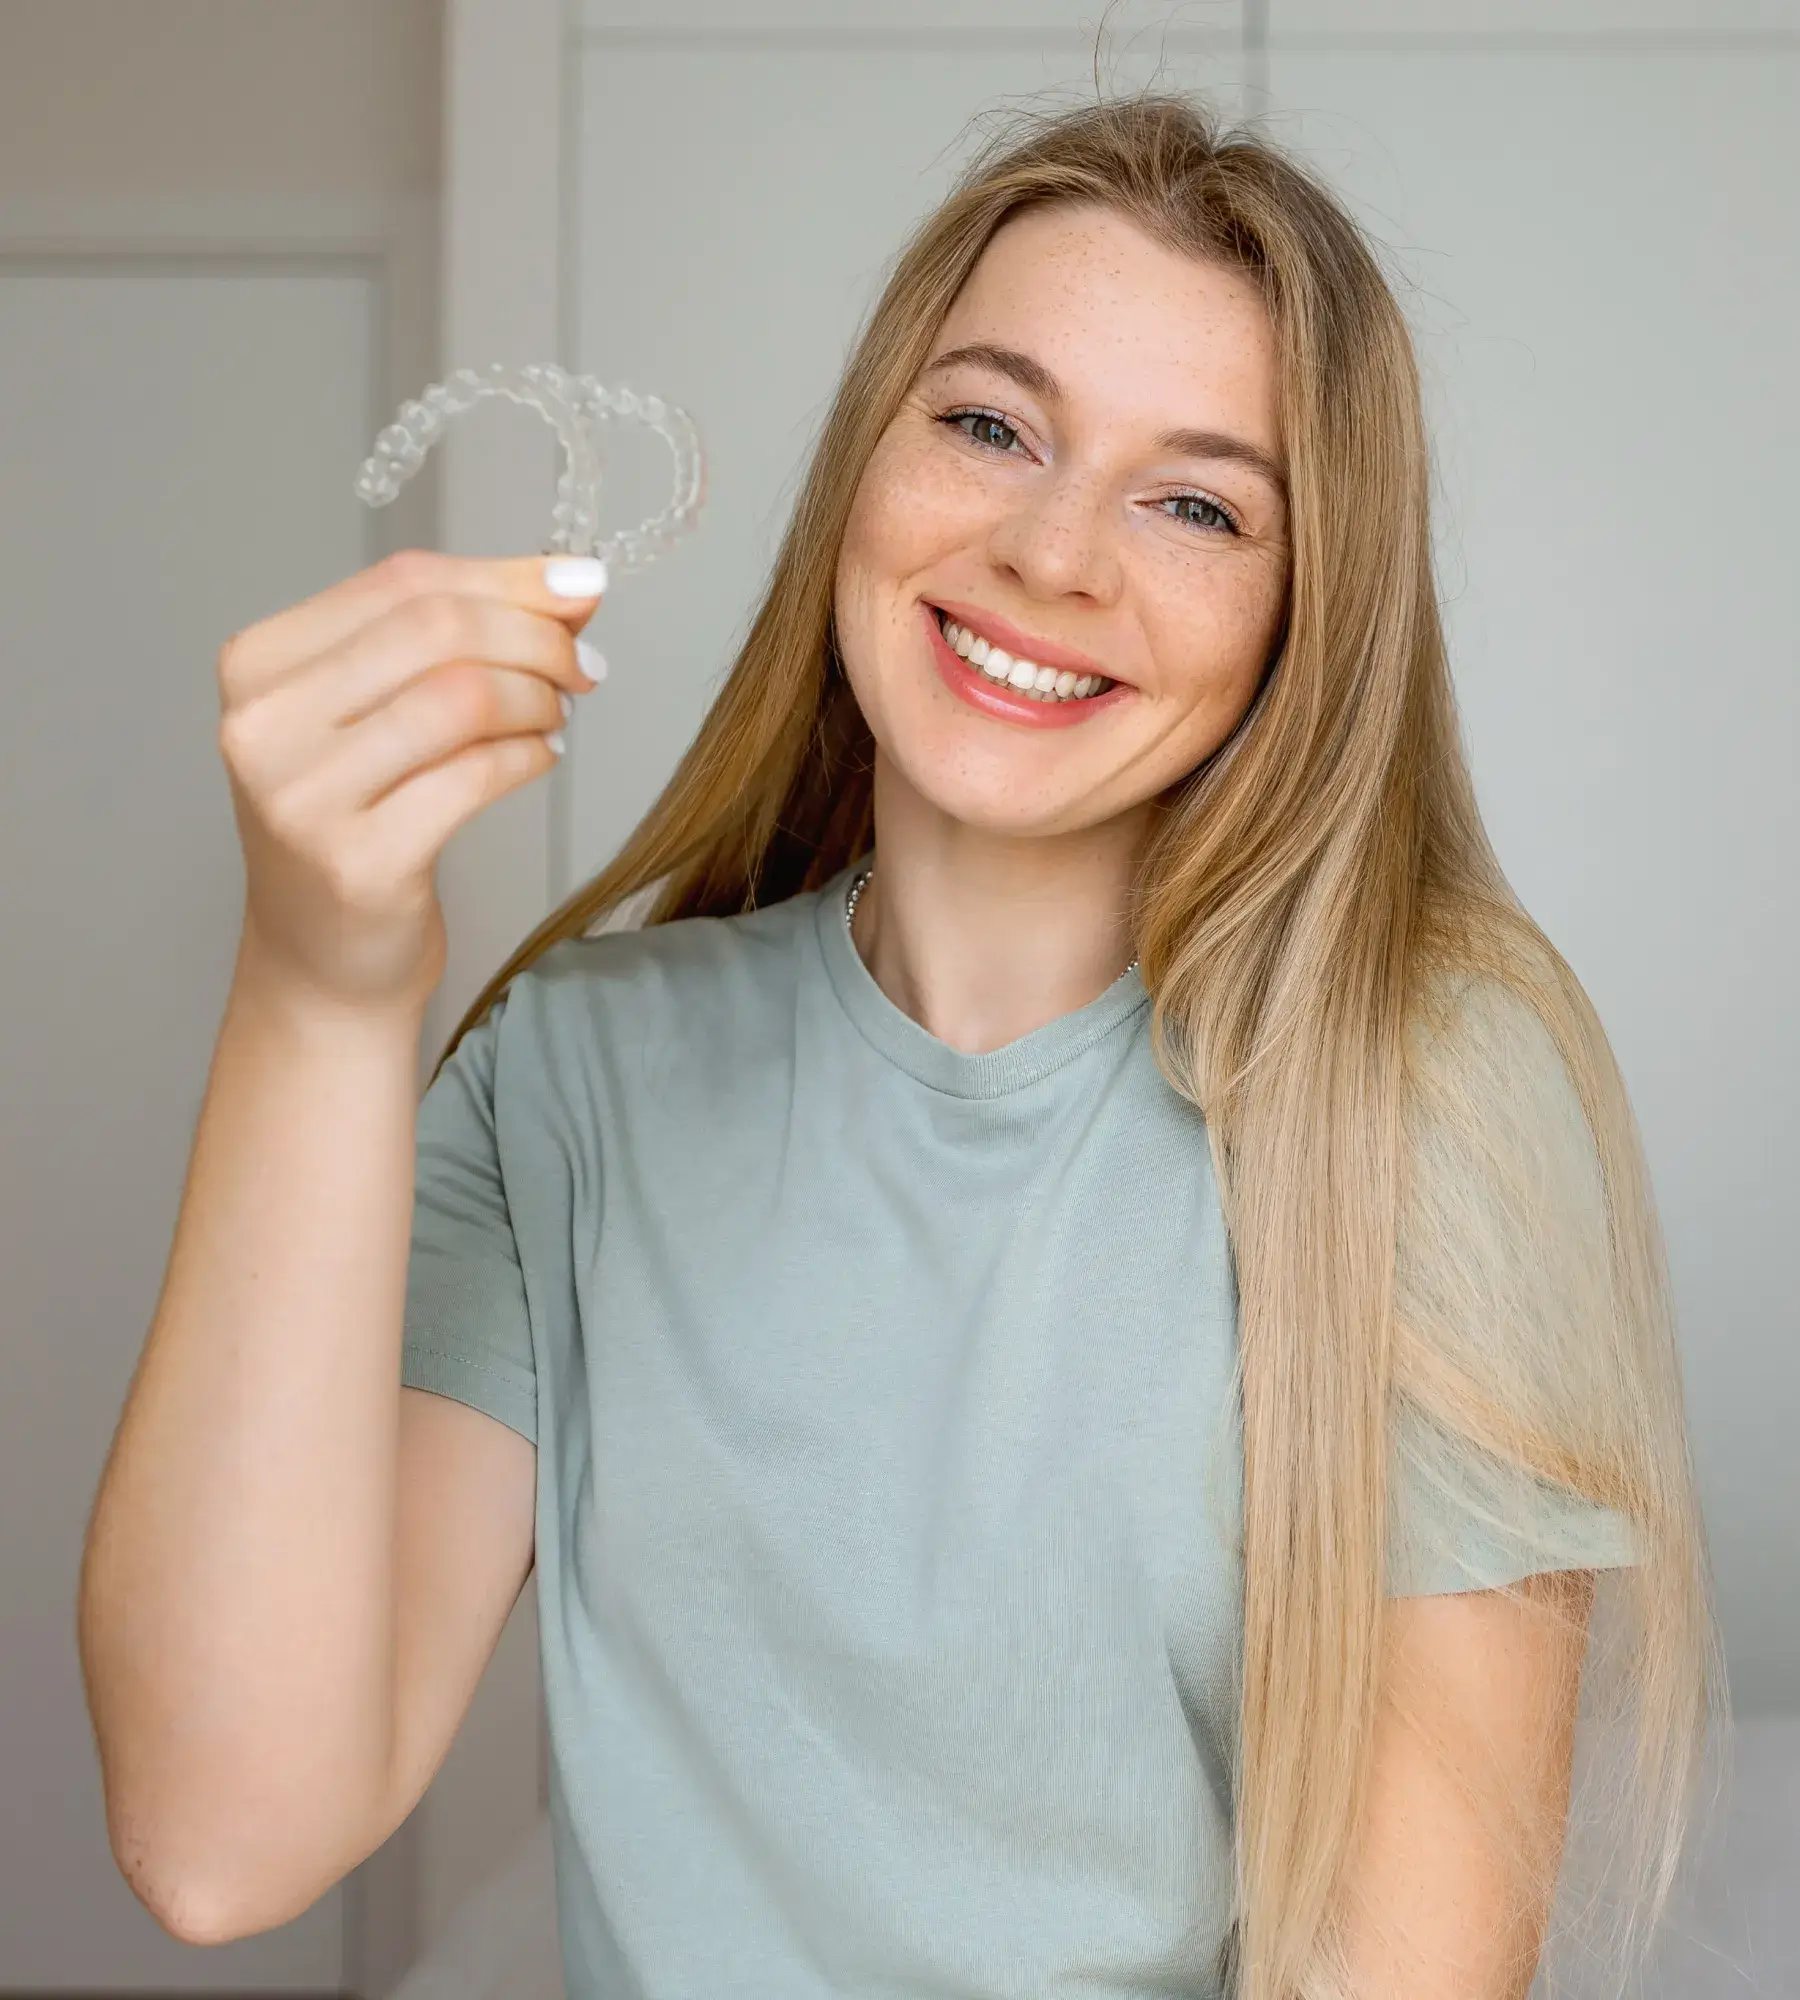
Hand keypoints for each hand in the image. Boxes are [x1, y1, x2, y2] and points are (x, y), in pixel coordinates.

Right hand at [216, 547, 604, 1017]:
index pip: (402, 584)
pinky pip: (475, 776)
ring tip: (556, 715)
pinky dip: (528, 756)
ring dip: (537, 698)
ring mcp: (304, 796)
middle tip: (581, 661)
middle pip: (436, 630)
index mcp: (260, 662)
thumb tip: (570, 584)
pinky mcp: (360, 861)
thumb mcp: (379, 713)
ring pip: (462, 697)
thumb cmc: (356, 826)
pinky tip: (540, 758)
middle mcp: (266, 723)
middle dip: (534, 636)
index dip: (507, 578)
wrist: (321, 960)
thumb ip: (456, 641)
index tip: (578, 587)